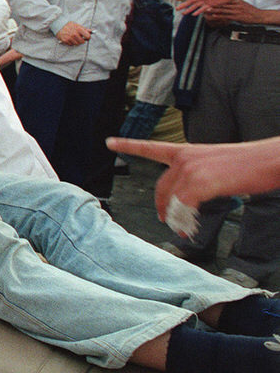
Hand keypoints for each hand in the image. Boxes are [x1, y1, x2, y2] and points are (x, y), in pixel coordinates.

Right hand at [55, 21, 90, 44]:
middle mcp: (74, 34)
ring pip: (77, 44)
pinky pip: (71, 44)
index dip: (88, 37)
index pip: (88, 36)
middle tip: (80, 38)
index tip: (87, 37)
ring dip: (76, 42)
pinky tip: (70, 39)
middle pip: (82, 42)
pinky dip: (71, 42)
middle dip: (82, 41)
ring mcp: (70, 37)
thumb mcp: (77, 25)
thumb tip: (92, 31)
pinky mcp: (65, 40)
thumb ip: (84, 29)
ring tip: (74, 38)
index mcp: (79, 29)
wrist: (59, 25)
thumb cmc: (69, 25)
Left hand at [107, 136, 279, 222]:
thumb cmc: (250, 165)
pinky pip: (183, 208)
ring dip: (176, 220)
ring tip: (184, 230)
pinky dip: (186, 222)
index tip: (109, 141)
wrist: (271, 160)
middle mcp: (184, 158)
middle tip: (166, 222)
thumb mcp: (216, 166)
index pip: (151, 147)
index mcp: (187, 151)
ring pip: (171, 201)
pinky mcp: (200, 183)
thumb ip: (197, 176)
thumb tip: (188, 198)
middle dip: (161, 207)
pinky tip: (191, 228)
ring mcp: (190, 170)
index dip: (128, 145)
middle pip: (160, 187)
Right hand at [177, 0, 240, 14]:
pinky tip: (194, 15)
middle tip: (177, 9)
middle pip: (191, 1)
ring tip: (183, 13)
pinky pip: (203, 9)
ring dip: (190, 9)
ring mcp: (207, 0)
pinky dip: (198, 11)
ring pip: (196, 6)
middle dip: (184, 5)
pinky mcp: (212, 5)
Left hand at [203, 0, 268, 24]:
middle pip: (222, 4)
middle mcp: (236, 5)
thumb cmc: (249, 10)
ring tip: (206, 9)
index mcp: (237, 1)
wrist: (258, 16)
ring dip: (214, 9)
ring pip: (223, 10)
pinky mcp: (236, 17)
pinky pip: (226, 16)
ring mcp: (236, 11)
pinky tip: (213, 15)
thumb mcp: (242, 4)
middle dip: (213, 3)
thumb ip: (235, 2)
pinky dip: (219, 16)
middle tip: (205, 2)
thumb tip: (228, 0)